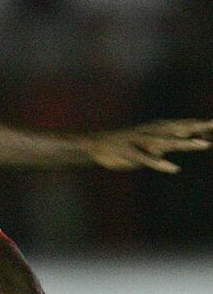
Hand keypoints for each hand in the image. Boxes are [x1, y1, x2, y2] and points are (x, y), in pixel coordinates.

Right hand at [83, 119, 212, 173]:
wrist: (92, 145)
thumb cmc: (121, 146)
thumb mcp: (143, 144)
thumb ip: (160, 145)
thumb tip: (171, 147)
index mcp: (151, 130)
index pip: (178, 125)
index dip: (195, 124)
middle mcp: (147, 132)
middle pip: (176, 129)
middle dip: (195, 127)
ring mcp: (138, 141)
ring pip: (164, 141)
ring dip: (184, 142)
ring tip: (203, 144)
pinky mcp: (128, 152)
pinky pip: (146, 158)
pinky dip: (159, 163)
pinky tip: (173, 168)